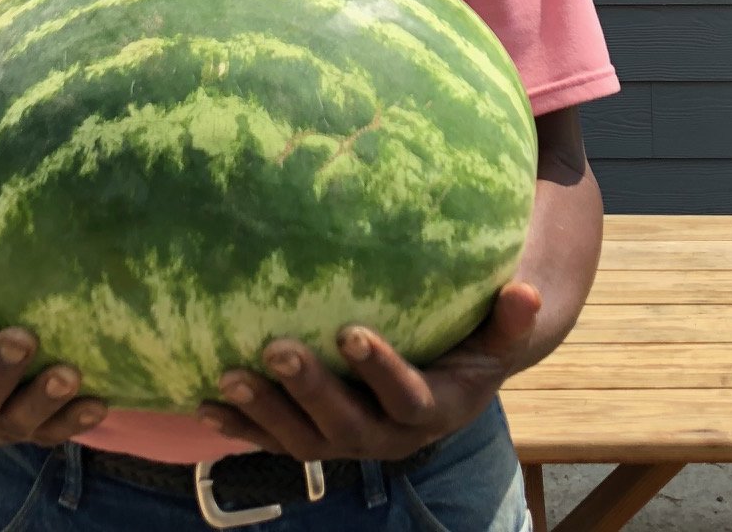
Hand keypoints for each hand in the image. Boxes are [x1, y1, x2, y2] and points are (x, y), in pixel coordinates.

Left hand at [198, 282, 540, 461]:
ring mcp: (348, 441)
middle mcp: (387, 437)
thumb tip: (527, 289)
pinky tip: (204, 404)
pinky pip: (275, 440)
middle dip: (310, 391)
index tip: (351, 331)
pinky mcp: (316, 438)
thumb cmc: (470, 345)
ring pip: (303, 441)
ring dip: (264, 412)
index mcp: (433, 410)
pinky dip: (240, 426)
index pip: (407, 398)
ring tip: (227, 375)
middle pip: (347, 426)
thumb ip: (509, 319)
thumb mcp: (495, 335)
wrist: (448, 386)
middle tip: (277, 347)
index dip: (381, 370)